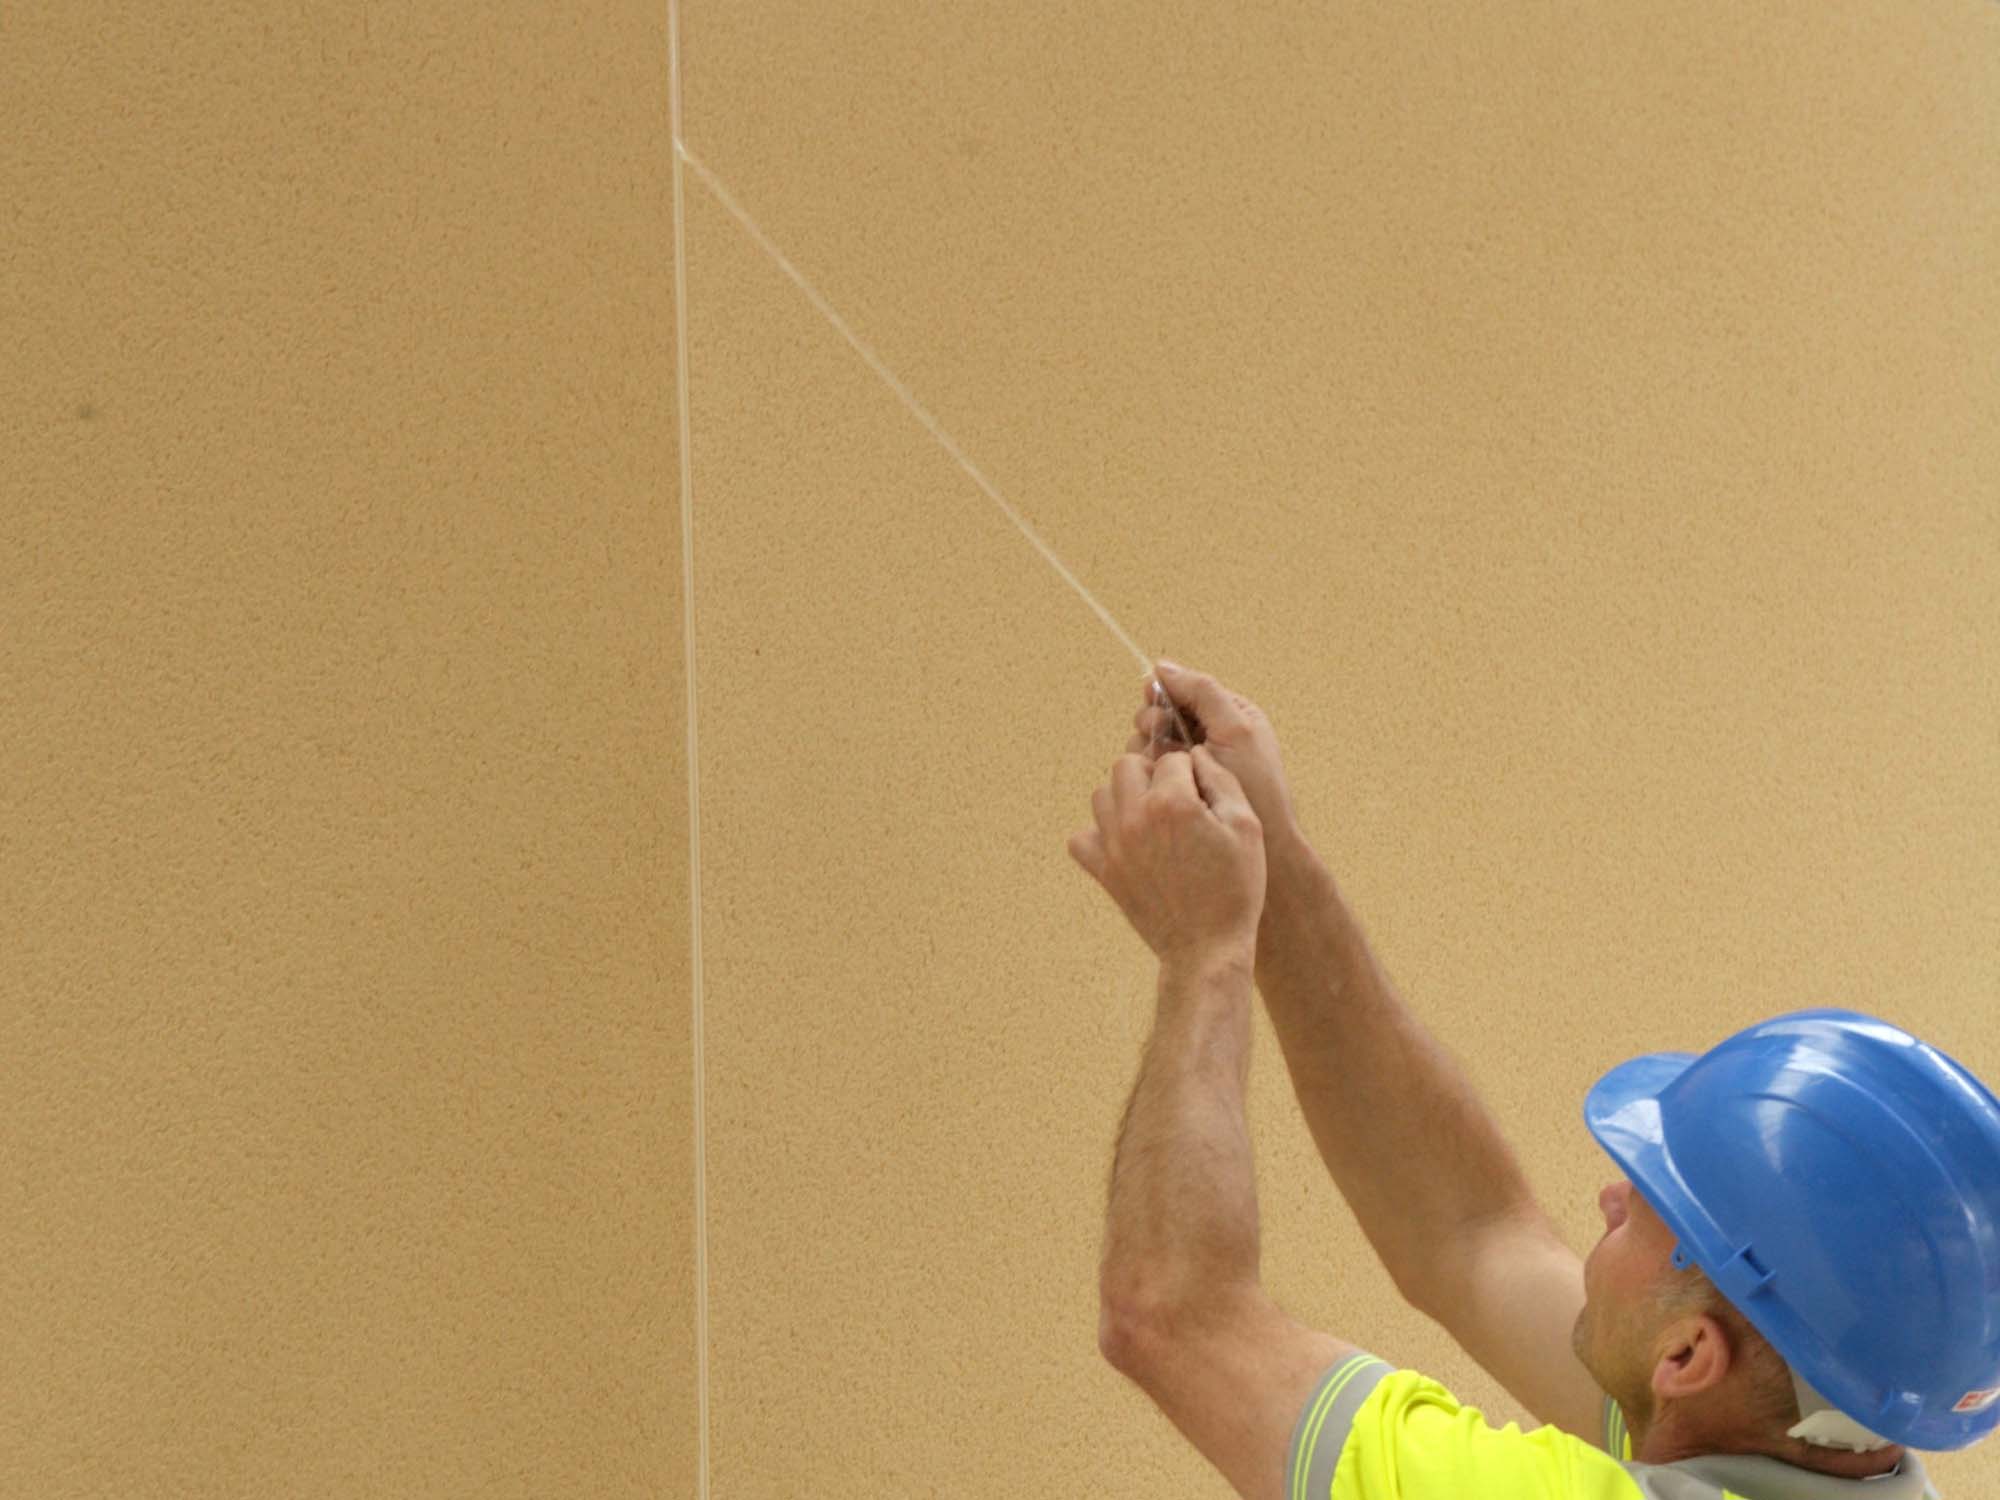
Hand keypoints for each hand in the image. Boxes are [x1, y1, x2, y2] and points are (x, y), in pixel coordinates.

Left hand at [1067, 746, 1265, 969]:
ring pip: (1101, 795)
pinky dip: (1098, 835)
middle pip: (1126, 764)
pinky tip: (1127, 843)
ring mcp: (1114, 845)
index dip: (1192, 771)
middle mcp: (1135, 818)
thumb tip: (1197, 756)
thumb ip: (1221, 780)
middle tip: (1174, 798)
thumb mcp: (1247, 827)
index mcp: (1172, 803)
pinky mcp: (1104, 871)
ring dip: (1125, 798)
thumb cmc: (1236, 888)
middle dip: (1151, 773)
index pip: (1172, 758)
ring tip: (1152, 819)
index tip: (1204, 794)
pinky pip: (1082, 838)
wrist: (1208, 948)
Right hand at [1128, 661, 1301, 857]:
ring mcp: (1192, 767)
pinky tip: (1156, 789)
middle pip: (1159, 716)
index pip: (1183, 691)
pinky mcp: (1180, 793)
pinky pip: (1151, 773)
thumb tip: (1161, 667)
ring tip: (1163, 773)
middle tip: (1164, 747)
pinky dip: (1150, 775)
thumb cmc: (1258, 790)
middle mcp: (1209, 737)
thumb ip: (1202, 693)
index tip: (1157, 710)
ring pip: (1149, 744)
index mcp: (1229, 716)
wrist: (1267, 852)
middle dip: (1154, 727)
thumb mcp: (1235, 731)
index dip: (1163, 697)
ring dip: (1149, 753)